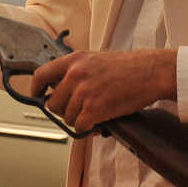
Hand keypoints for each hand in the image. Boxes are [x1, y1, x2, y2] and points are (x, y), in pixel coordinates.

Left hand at [29, 48, 176, 132]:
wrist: (150, 72)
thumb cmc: (128, 66)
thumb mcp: (96, 59)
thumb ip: (77, 70)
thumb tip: (61, 87)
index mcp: (74, 60)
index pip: (41, 75)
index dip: (36, 88)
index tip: (39, 95)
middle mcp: (75, 75)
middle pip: (52, 103)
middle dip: (62, 110)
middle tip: (75, 110)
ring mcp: (84, 92)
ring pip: (66, 117)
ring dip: (77, 119)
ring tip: (91, 114)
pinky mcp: (95, 108)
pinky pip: (79, 126)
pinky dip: (87, 128)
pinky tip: (96, 122)